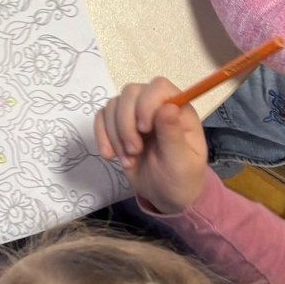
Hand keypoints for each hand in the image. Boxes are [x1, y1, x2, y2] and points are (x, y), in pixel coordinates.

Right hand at [95, 77, 207, 214]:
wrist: (165, 197)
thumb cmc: (181, 179)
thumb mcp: (182, 163)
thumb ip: (173, 135)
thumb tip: (168, 107)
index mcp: (178, 111)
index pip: (159, 87)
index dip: (147, 102)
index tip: (144, 130)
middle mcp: (155, 106)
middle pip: (131, 92)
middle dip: (127, 122)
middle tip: (134, 151)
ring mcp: (135, 114)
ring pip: (114, 104)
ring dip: (115, 134)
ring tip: (128, 159)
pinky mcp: (119, 125)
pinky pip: (101, 117)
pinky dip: (102, 136)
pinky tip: (110, 155)